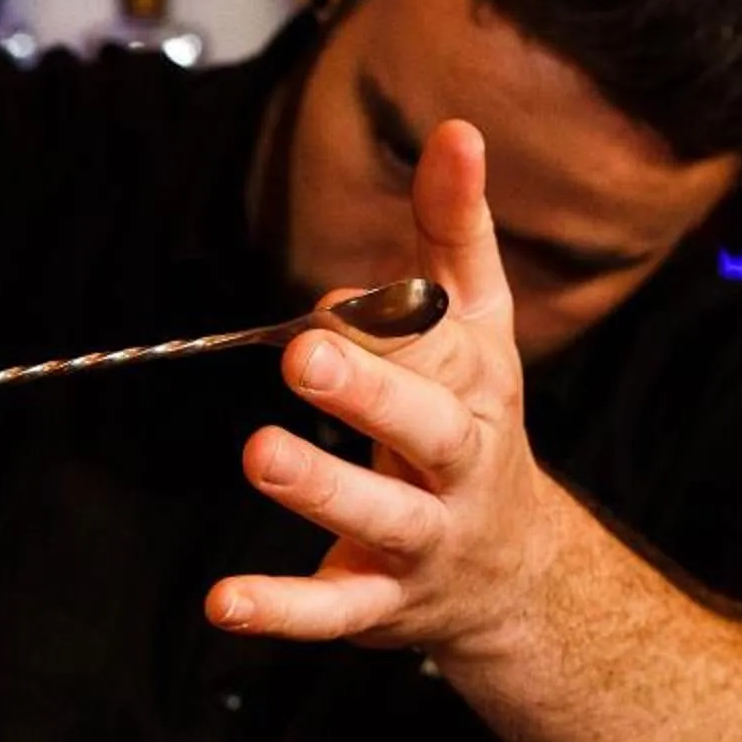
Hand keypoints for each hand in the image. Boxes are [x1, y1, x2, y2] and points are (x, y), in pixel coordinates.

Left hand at [206, 120, 562, 656]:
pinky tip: (224, 602)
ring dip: (323, 486)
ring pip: (381, 515)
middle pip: (425, 425)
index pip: (442, 344)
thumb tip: (458, 130)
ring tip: (262, 454)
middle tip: (305, 352)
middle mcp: (459, 463)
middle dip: (370, 387)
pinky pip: (333, 611)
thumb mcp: (477, 328)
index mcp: (477, 386)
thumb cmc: (473, 422)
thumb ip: (455, 233)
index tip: (335, 299)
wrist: (517, 575)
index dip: (391, 321)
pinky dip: (281, 609)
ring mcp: (423, 538)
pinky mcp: (381, 603)